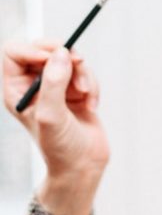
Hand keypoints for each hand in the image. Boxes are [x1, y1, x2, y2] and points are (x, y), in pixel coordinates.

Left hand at [3, 41, 109, 183]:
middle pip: (45, 50)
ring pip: (70, 60)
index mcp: (17, 90)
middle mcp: (34, 86)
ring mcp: (57, 87)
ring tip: (86, 95)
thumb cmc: (60, 148)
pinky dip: (93, 86)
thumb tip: (61, 53)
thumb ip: (53, 82)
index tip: (52, 57)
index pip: (14, 53)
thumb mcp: (51, 115)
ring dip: (83, 74)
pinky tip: (92, 105)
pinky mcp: (76, 90)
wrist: (83, 165)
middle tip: (78, 61)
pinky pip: (86, 73)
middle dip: (65, 55)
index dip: (32, 49)